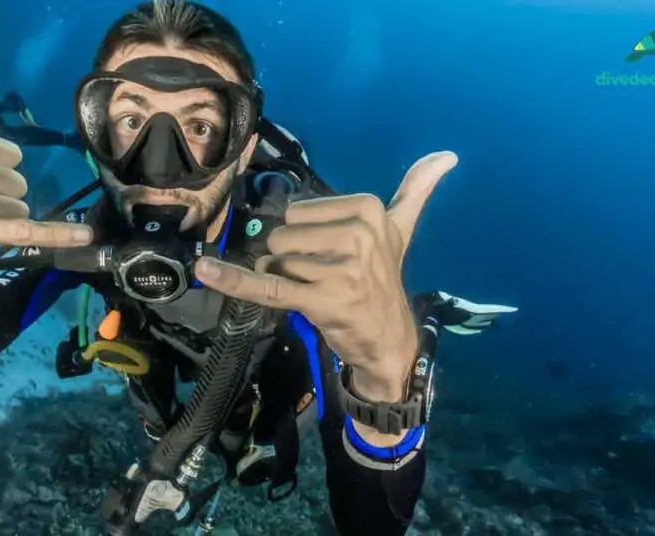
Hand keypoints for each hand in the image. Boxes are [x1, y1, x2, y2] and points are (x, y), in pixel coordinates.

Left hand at [196, 152, 458, 399]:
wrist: (390, 340)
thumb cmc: (383, 281)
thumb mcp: (401, 230)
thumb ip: (416, 190)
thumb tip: (447, 154)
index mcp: (368, 209)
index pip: (296, 210)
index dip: (301, 236)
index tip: (329, 255)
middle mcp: (358, 233)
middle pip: (281, 234)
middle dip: (288, 258)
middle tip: (320, 278)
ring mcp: (342, 268)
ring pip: (275, 260)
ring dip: (283, 279)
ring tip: (315, 292)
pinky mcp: (322, 299)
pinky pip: (267, 285)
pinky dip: (234, 280)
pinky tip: (206, 271)